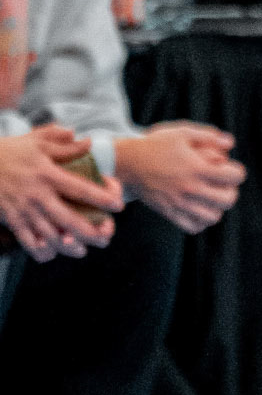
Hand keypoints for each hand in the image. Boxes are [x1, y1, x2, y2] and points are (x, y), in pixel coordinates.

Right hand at [0, 125, 122, 259]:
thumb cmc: (10, 150)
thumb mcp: (37, 140)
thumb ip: (64, 143)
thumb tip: (89, 142)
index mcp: (47, 174)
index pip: (79, 188)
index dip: (101, 198)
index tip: (119, 206)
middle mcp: (37, 194)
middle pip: (67, 218)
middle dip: (88, 231)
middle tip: (105, 239)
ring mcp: (23, 209)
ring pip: (48, 233)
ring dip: (66, 245)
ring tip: (81, 252)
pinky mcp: (10, 218)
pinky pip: (25, 238)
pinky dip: (38, 249)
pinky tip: (49, 254)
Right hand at [117, 123, 242, 232]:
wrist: (128, 163)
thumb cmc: (156, 145)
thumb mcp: (182, 132)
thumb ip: (209, 135)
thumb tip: (231, 143)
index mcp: (197, 168)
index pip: (234, 176)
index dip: (236, 171)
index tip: (229, 169)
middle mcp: (190, 188)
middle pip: (228, 200)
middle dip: (231, 191)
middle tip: (223, 185)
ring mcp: (179, 204)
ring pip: (213, 217)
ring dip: (217, 207)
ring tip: (211, 197)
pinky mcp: (169, 213)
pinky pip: (193, 227)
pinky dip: (201, 221)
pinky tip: (199, 209)